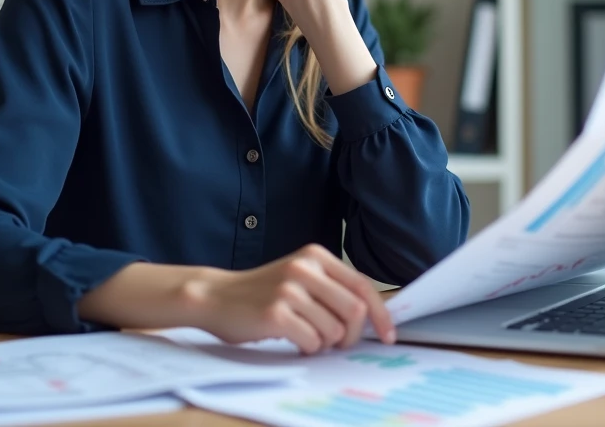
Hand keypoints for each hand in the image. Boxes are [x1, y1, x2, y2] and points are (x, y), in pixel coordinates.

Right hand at [192, 244, 395, 353]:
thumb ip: (331, 288)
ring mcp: (290, 290)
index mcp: (315, 256)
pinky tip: (293, 340)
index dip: (381, 314)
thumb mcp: (299, 277)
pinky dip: (307, 348)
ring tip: (307, 337)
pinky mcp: (276, 313)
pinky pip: (312, 342)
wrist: (216, 296)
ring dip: (325, 344)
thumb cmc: (262, 292)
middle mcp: (304, 268)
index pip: (363, 286)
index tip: (389, 335)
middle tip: (337, 343)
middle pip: (355, 311)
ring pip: (334, 331)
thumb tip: (372, 316)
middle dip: (352, 336)